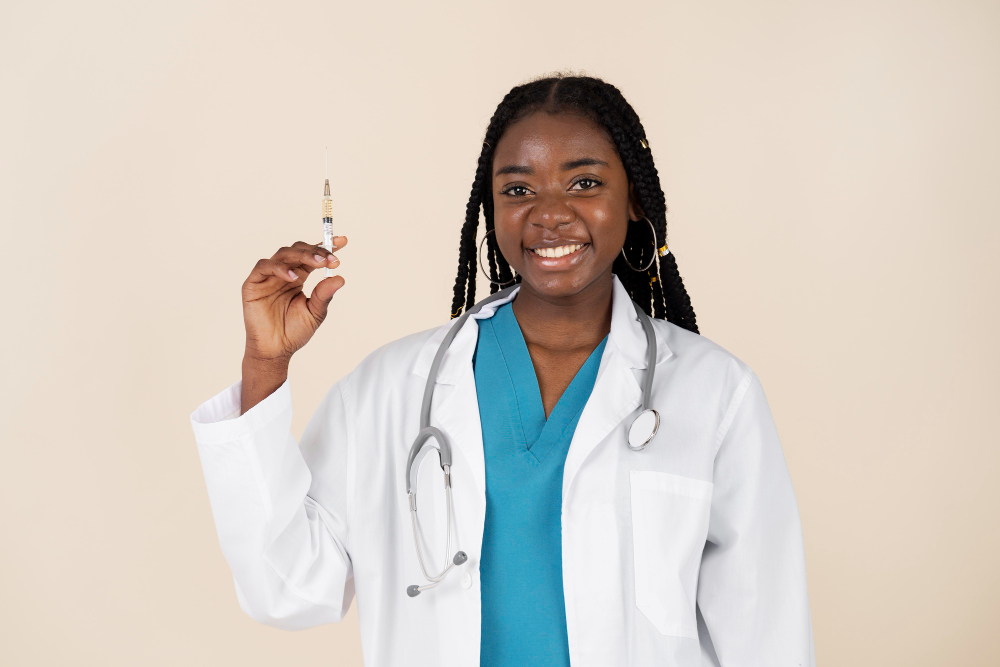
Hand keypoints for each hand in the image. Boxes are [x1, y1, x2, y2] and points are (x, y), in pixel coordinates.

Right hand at [241, 238, 346, 362]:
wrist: (276, 350)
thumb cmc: (294, 332)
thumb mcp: (316, 312)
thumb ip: (325, 294)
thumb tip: (340, 278)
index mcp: (299, 277)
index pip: (312, 256)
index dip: (326, 246)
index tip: (342, 241)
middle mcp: (284, 273)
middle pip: (298, 250)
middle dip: (316, 251)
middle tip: (330, 258)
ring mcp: (268, 277)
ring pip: (283, 254)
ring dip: (301, 255)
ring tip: (317, 263)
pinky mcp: (253, 283)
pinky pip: (264, 267)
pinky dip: (280, 268)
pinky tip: (294, 277)